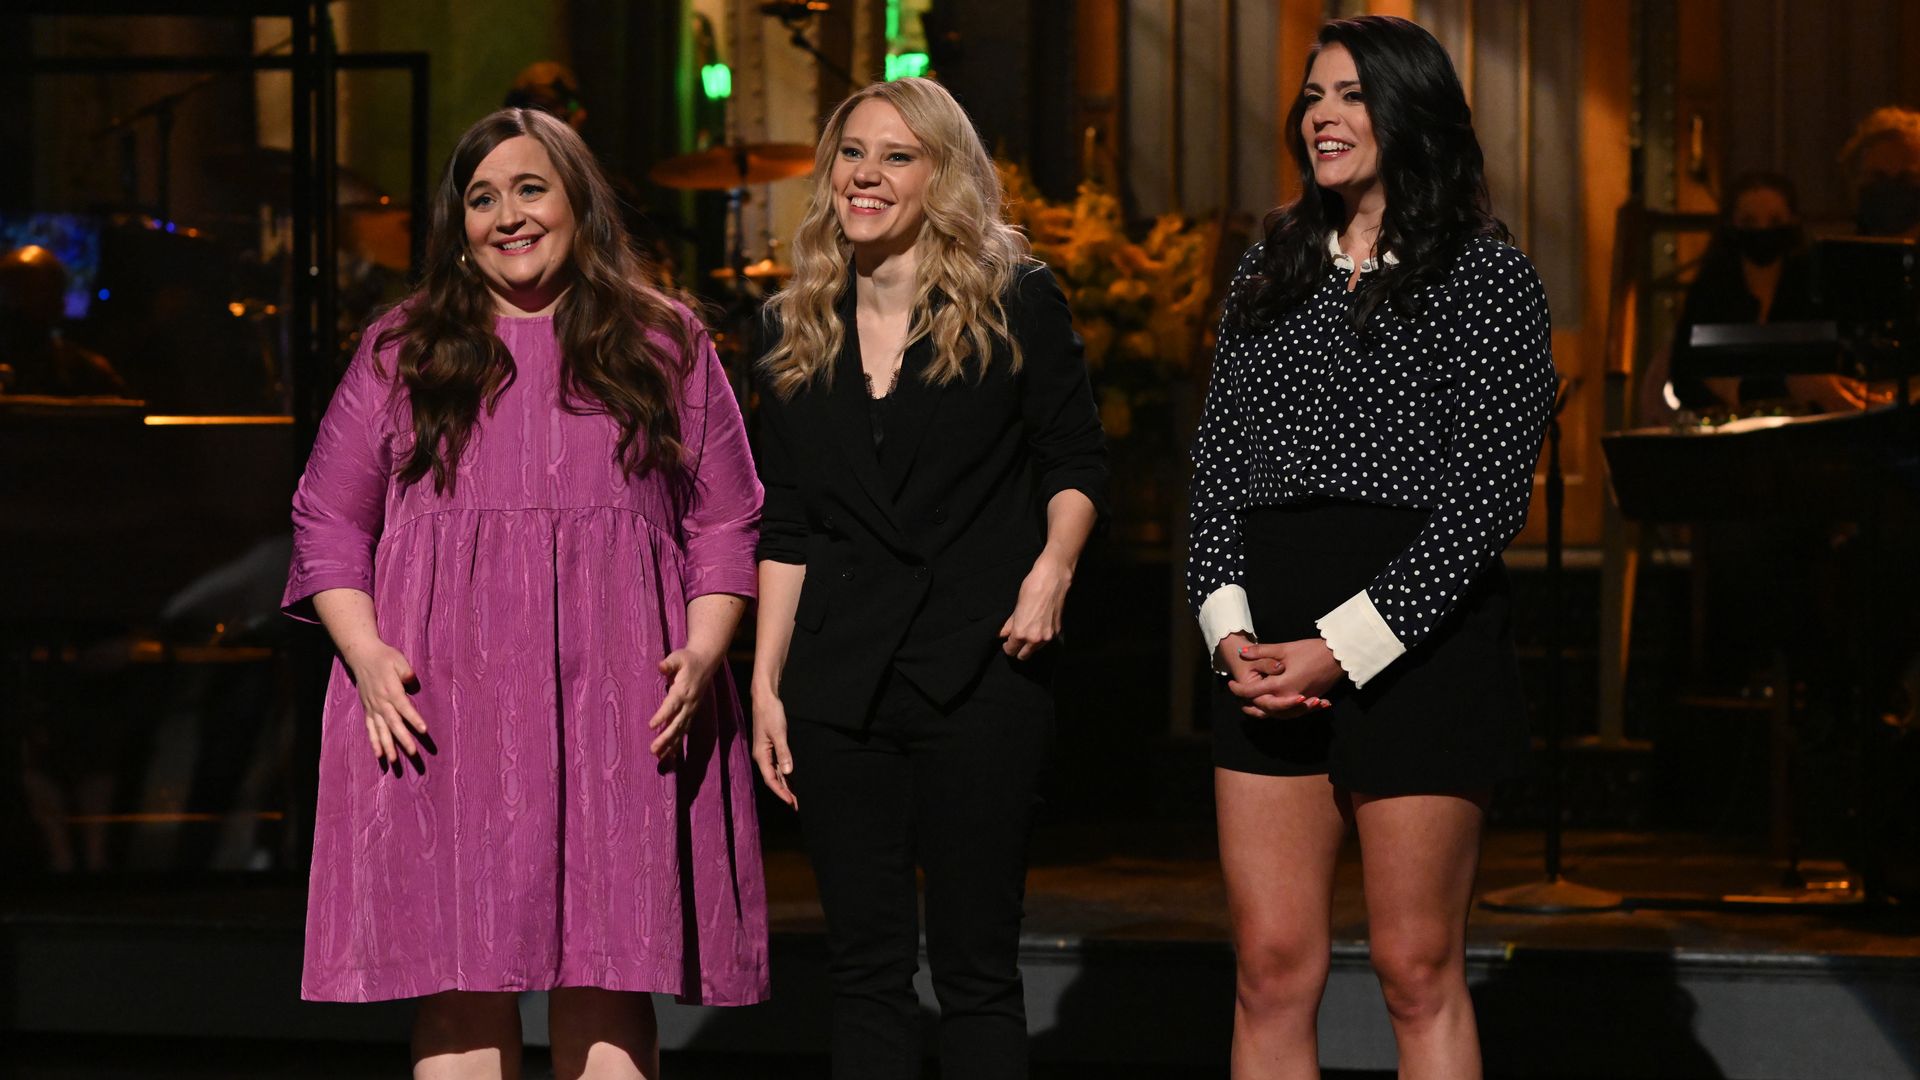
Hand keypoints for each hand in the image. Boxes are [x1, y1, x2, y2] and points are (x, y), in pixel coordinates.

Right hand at [341, 639, 426, 765]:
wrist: (362, 655)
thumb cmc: (384, 657)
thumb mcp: (398, 660)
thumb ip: (406, 672)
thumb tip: (412, 683)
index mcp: (391, 690)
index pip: (404, 707)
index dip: (413, 719)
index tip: (423, 730)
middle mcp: (380, 702)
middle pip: (393, 724)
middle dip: (403, 740)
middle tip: (413, 754)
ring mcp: (372, 707)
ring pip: (380, 730)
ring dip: (387, 747)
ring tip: (394, 762)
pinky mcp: (367, 709)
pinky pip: (370, 729)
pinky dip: (374, 742)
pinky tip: (379, 756)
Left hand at [649, 647, 719, 759]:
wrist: (706, 663)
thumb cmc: (688, 660)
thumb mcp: (678, 657)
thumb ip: (669, 663)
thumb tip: (660, 666)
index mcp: (683, 690)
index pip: (672, 705)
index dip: (662, 715)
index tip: (651, 726)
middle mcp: (688, 704)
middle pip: (677, 723)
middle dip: (666, 738)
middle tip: (653, 749)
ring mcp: (691, 710)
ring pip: (681, 731)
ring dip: (670, 745)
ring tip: (658, 757)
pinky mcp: (690, 714)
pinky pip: (683, 731)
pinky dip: (677, 743)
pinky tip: (669, 755)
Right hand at [751, 688, 797, 809]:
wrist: (765, 698)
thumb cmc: (770, 714)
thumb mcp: (778, 733)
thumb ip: (783, 753)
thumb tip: (788, 772)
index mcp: (761, 755)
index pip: (771, 779)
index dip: (781, 792)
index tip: (791, 802)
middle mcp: (763, 756)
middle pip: (774, 779)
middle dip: (785, 792)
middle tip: (796, 805)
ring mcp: (767, 752)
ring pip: (776, 773)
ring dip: (786, 784)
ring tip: (796, 796)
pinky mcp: (771, 746)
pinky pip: (778, 765)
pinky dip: (786, 774)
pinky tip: (793, 779)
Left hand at [999, 554, 1072, 659]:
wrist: (1052, 580)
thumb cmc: (1032, 589)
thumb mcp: (1016, 608)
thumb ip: (1010, 625)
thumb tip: (1002, 634)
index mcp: (1021, 633)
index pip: (1011, 650)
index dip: (1007, 646)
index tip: (1007, 641)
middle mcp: (1035, 639)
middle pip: (1024, 655)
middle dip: (1019, 649)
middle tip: (1016, 639)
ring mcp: (1048, 637)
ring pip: (1035, 649)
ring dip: (1030, 644)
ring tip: (1029, 630)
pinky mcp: (1057, 631)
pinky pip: (1045, 641)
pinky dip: (1041, 638)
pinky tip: (1039, 626)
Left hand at [1226, 637, 1342, 719]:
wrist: (1338, 656)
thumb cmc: (1311, 650)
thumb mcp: (1284, 649)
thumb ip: (1261, 652)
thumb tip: (1241, 652)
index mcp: (1281, 684)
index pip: (1253, 692)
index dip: (1239, 689)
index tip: (1230, 684)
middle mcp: (1290, 697)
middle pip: (1263, 706)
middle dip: (1248, 702)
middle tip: (1237, 695)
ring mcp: (1301, 701)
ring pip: (1276, 714)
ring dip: (1262, 711)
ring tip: (1250, 705)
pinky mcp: (1309, 701)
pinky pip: (1291, 713)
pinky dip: (1279, 712)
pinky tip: (1272, 708)